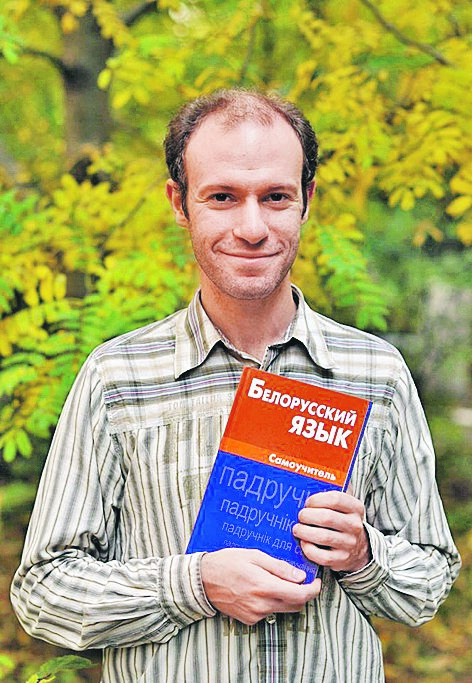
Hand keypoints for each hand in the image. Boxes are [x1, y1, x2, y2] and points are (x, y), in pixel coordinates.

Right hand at [201, 548, 320, 624]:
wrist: (202, 580)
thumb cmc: (227, 562)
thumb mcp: (254, 555)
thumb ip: (279, 567)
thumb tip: (300, 576)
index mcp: (264, 586)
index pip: (300, 595)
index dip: (313, 590)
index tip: (317, 581)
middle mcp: (262, 604)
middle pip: (295, 605)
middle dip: (303, 593)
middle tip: (301, 579)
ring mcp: (255, 614)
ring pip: (283, 609)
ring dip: (288, 597)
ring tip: (280, 580)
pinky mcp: (249, 620)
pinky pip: (269, 612)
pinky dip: (273, 602)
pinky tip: (263, 588)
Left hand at [292, 491, 370, 572]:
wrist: (358, 548)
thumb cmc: (342, 521)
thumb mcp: (344, 507)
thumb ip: (330, 496)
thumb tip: (307, 487)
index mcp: (356, 508)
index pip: (335, 499)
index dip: (317, 499)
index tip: (307, 503)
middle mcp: (355, 526)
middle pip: (327, 518)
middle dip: (308, 516)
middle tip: (300, 516)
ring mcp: (349, 544)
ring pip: (323, 537)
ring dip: (305, 532)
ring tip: (297, 529)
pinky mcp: (342, 559)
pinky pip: (322, 556)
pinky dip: (309, 549)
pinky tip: (304, 542)